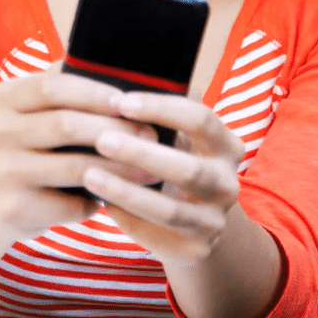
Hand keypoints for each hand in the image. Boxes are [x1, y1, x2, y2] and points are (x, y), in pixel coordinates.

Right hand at [0, 71, 159, 239]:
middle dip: (116, 130)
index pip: (52, 86)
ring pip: (73, 166)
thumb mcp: (42, 112)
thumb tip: (129, 72)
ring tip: (150, 169)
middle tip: (151, 136)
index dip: (94, 93)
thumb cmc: (38, 145)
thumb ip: (71, 91)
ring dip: (119, 168)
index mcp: (5, 97)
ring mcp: (1, 172)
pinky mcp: (11, 208)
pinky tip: (119, 197)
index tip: (128, 102)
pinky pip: (70, 203)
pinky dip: (99, 199)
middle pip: (65, 125)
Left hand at [81, 91, 246, 263]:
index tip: (121, 101)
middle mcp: (229, 183)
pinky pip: (156, 236)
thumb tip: (113, 67)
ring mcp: (216, 220)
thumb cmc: (175, 160)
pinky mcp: (197, 250)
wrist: (198, 221)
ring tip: (88, 174)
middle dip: (141, 153)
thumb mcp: (178, 136)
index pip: (200, 118)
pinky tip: (99, 202)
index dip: (160, 108)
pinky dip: (126, 218)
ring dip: (126, 190)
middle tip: (100, 139)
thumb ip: (159, 110)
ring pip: (169, 209)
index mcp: (227, 145)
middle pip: (187, 168)